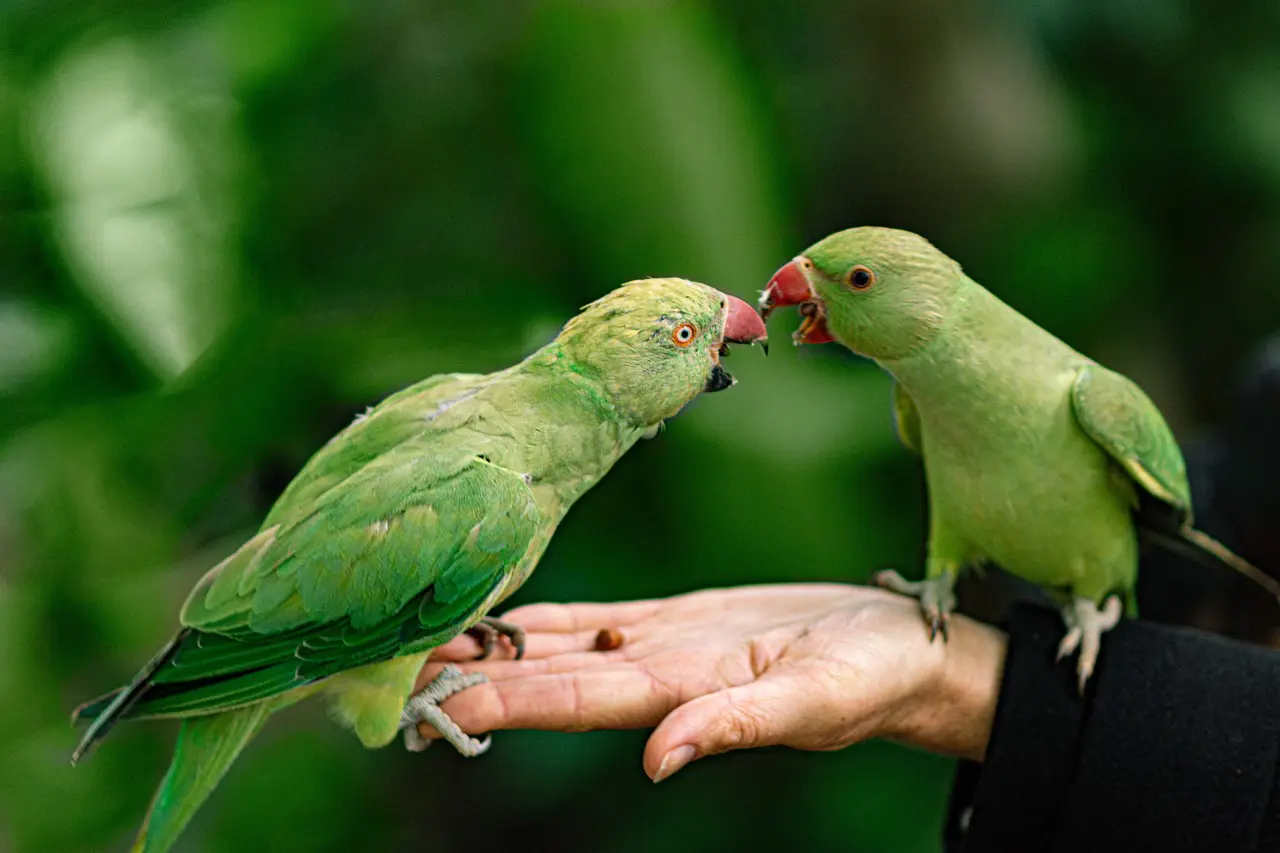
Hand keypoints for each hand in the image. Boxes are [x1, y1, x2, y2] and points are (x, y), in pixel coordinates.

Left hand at [419, 584, 1006, 780]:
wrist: (902, 648)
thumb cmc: (873, 678)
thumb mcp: (815, 704)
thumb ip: (736, 728)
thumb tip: (657, 762)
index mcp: (679, 693)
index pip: (571, 698)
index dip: (501, 702)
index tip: (430, 705)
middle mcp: (654, 673)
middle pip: (545, 675)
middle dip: (470, 675)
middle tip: (387, 668)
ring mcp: (660, 646)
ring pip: (558, 645)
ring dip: (491, 646)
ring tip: (420, 639)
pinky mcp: (678, 619)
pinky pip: (594, 618)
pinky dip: (542, 619)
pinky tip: (497, 616)